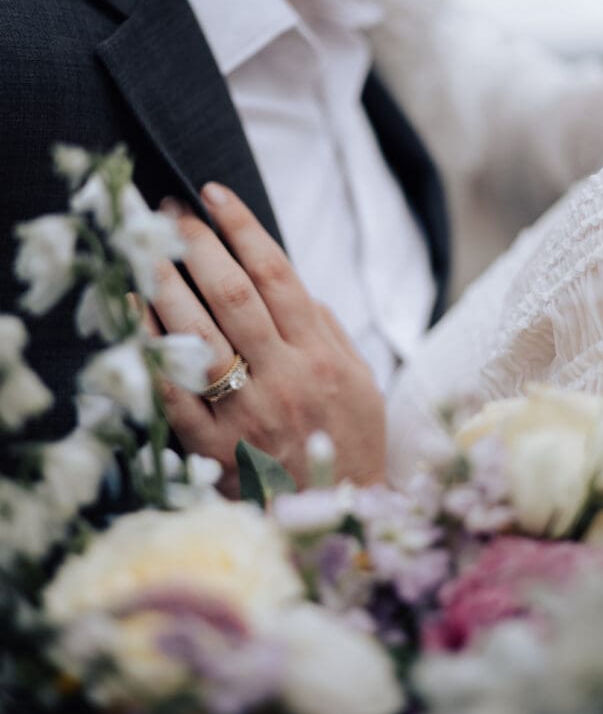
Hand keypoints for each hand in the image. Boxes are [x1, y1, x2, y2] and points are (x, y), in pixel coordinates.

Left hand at [149, 183, 386, 494]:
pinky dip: (149, 347)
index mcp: (321, 356)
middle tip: (169, 210)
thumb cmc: (349, 445)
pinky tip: (130, 311)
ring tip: (144, 244)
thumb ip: (329, 330)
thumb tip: (294, 287)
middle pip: (232, 293)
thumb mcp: (361, 382)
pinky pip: (173, 391)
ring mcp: (245, 413)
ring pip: (199, 333)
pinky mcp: (213, 446)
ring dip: (166, 281)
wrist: (339, 520)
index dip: (242, 227)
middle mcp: (284, 377)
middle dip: (196, 242)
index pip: (277, 274)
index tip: (214, 193)